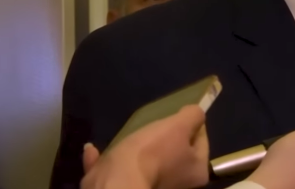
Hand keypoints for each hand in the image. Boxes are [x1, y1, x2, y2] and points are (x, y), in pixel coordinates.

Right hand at [80, 105, 209, 188]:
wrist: (116, 185)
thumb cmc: (152, 153)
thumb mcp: (178, 127)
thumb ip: (193, 116)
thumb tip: (196, 113)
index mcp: (196, 172)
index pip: (201, 140)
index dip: (190, 123)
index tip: (177, 114)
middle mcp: (179, 185)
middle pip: (175, 152)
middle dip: (164, 137)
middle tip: (154, 124)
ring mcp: (150, 187)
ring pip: (146, 164)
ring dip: (135, 150)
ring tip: (128, 134)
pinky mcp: (123, 188)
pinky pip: (117, 173)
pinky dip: (108, 163)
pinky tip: (93, 150)